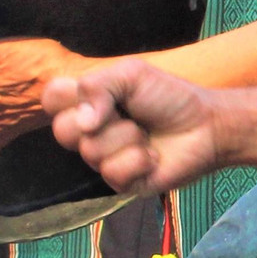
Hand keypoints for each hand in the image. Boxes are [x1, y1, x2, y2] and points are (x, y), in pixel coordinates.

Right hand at [44, 60, 226, 195]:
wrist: (205, 126)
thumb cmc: (168, 97)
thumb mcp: (131, 75)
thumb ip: (98, 86)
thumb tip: (82, 122)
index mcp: (87, 101)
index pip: (51, 98)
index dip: (66, 97)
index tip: (96, 93)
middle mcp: (89, 131)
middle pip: (62, 130)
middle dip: (102, 120)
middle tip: (127, 114)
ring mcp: (103, 159)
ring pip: (91, 152)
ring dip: (127, 138)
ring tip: (146, 135)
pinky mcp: (120, 182)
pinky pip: (112, 173)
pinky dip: (138, 160)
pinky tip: (152, 156)